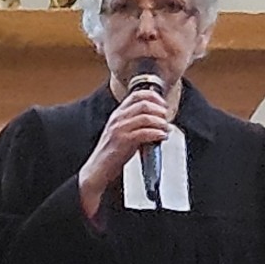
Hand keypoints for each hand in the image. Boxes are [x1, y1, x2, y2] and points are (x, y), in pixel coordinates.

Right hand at [78, 83, 171, 219]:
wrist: (98, 168)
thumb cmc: (112, 152)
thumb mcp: (123, 132)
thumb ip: (136, 123)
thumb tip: (158, 121)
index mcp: (118, 114)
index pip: (136, 95)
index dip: (153, 96)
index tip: (163, 104)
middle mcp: (117, 118)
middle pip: (143, 104)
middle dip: (159, 110)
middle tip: (166, 118)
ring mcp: (119, 129)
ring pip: (145, 117)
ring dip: (160, 122)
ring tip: (165, 129)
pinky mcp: (123, 141)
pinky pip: (144, 132)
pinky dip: (156, 133)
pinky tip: (162, 136)